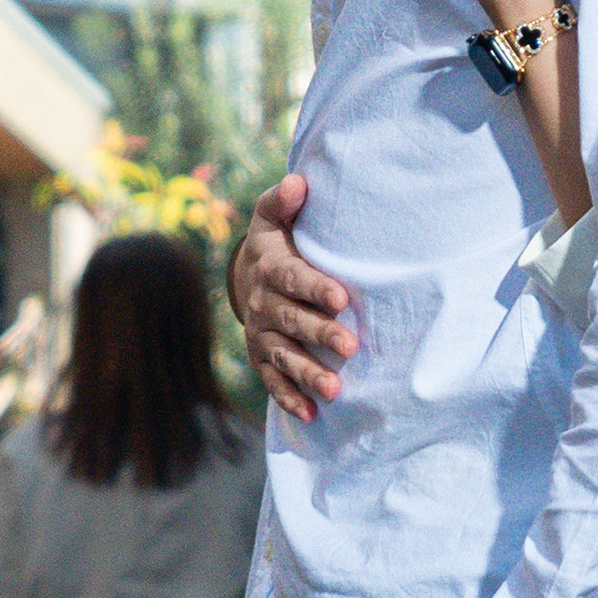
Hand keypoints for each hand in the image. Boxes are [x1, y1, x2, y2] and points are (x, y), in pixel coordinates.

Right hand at [236, 171, 356, 419]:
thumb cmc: (277, 241)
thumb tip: (298, 182)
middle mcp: (262, 303)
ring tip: (335, 390)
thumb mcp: (274, 217)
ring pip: (283, 355)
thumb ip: (283, 201)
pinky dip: (289, 397)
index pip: (292, 278)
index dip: (315, 287)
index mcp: (270, 268)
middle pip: (291, 321)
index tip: (341, 297)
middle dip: (319, 334)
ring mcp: (260, 333)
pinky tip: (312, 414)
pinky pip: (272, 380)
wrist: (248, 273)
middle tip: (350, 346)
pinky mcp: (261, 356)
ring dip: (307, 373)